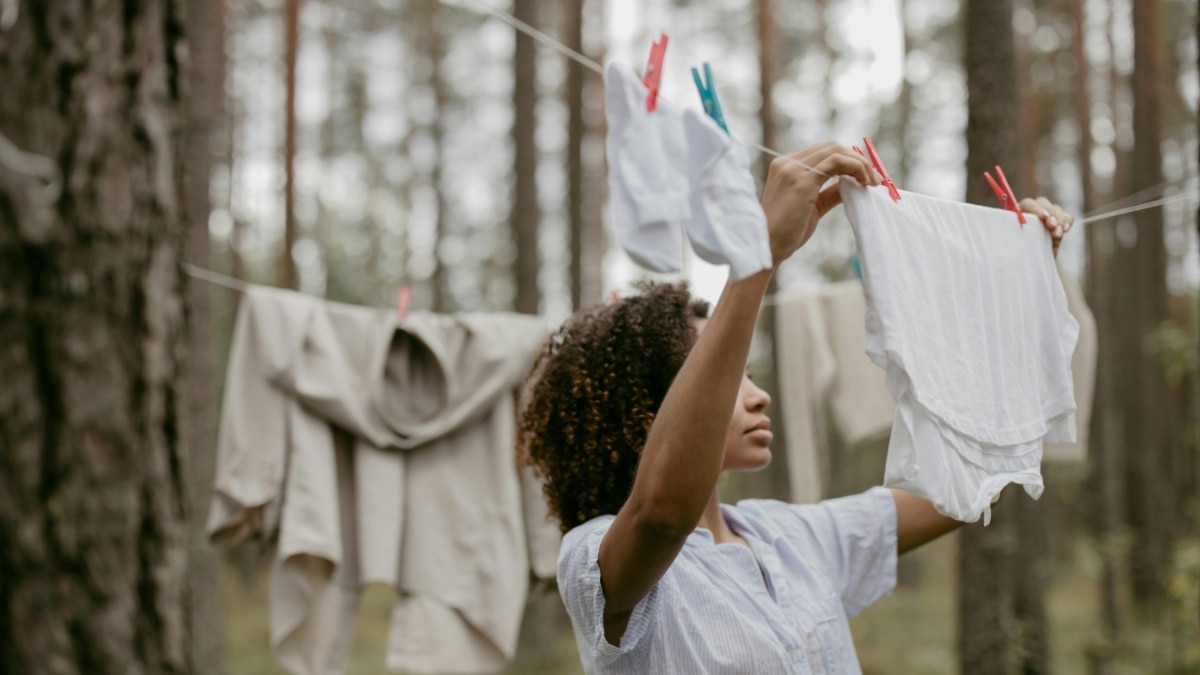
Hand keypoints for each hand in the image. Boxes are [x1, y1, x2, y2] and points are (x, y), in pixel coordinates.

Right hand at [759, 143, 878, 266]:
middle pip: (832, 146)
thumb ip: (830, 192)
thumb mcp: (812, 207)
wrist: (768, 248)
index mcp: (786, 166)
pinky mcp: (802, 180)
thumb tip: (853, 184)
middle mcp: (787, 162)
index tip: (866, 175)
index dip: (849, 159)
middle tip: (874, 178)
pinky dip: (855, 168)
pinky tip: (864, 182)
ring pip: (836, 151)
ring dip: (860, 163)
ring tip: (872, 181)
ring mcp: (793, 169)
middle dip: (858, 159)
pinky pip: (837, 162)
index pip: (824, 151)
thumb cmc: (787, 233)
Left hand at [1019, 197, 1073, 258]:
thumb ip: (1014, 239)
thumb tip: (1013, 231)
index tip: (1043, 217)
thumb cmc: (1017, 260)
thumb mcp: (1013, 249)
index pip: (1028, 204)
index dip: (1036, 208)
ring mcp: (1046, 219)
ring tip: (1057, 234)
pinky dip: (1068, 221)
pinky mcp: (1058, 226)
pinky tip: (1065, 230)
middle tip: (1051, 225)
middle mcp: (1032, 214)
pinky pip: (1067, 217)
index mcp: (1017, 215)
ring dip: (1059, 219)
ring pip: (1056, 209)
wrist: (1029, 270)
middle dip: (1050, 213)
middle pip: (1043, 203)